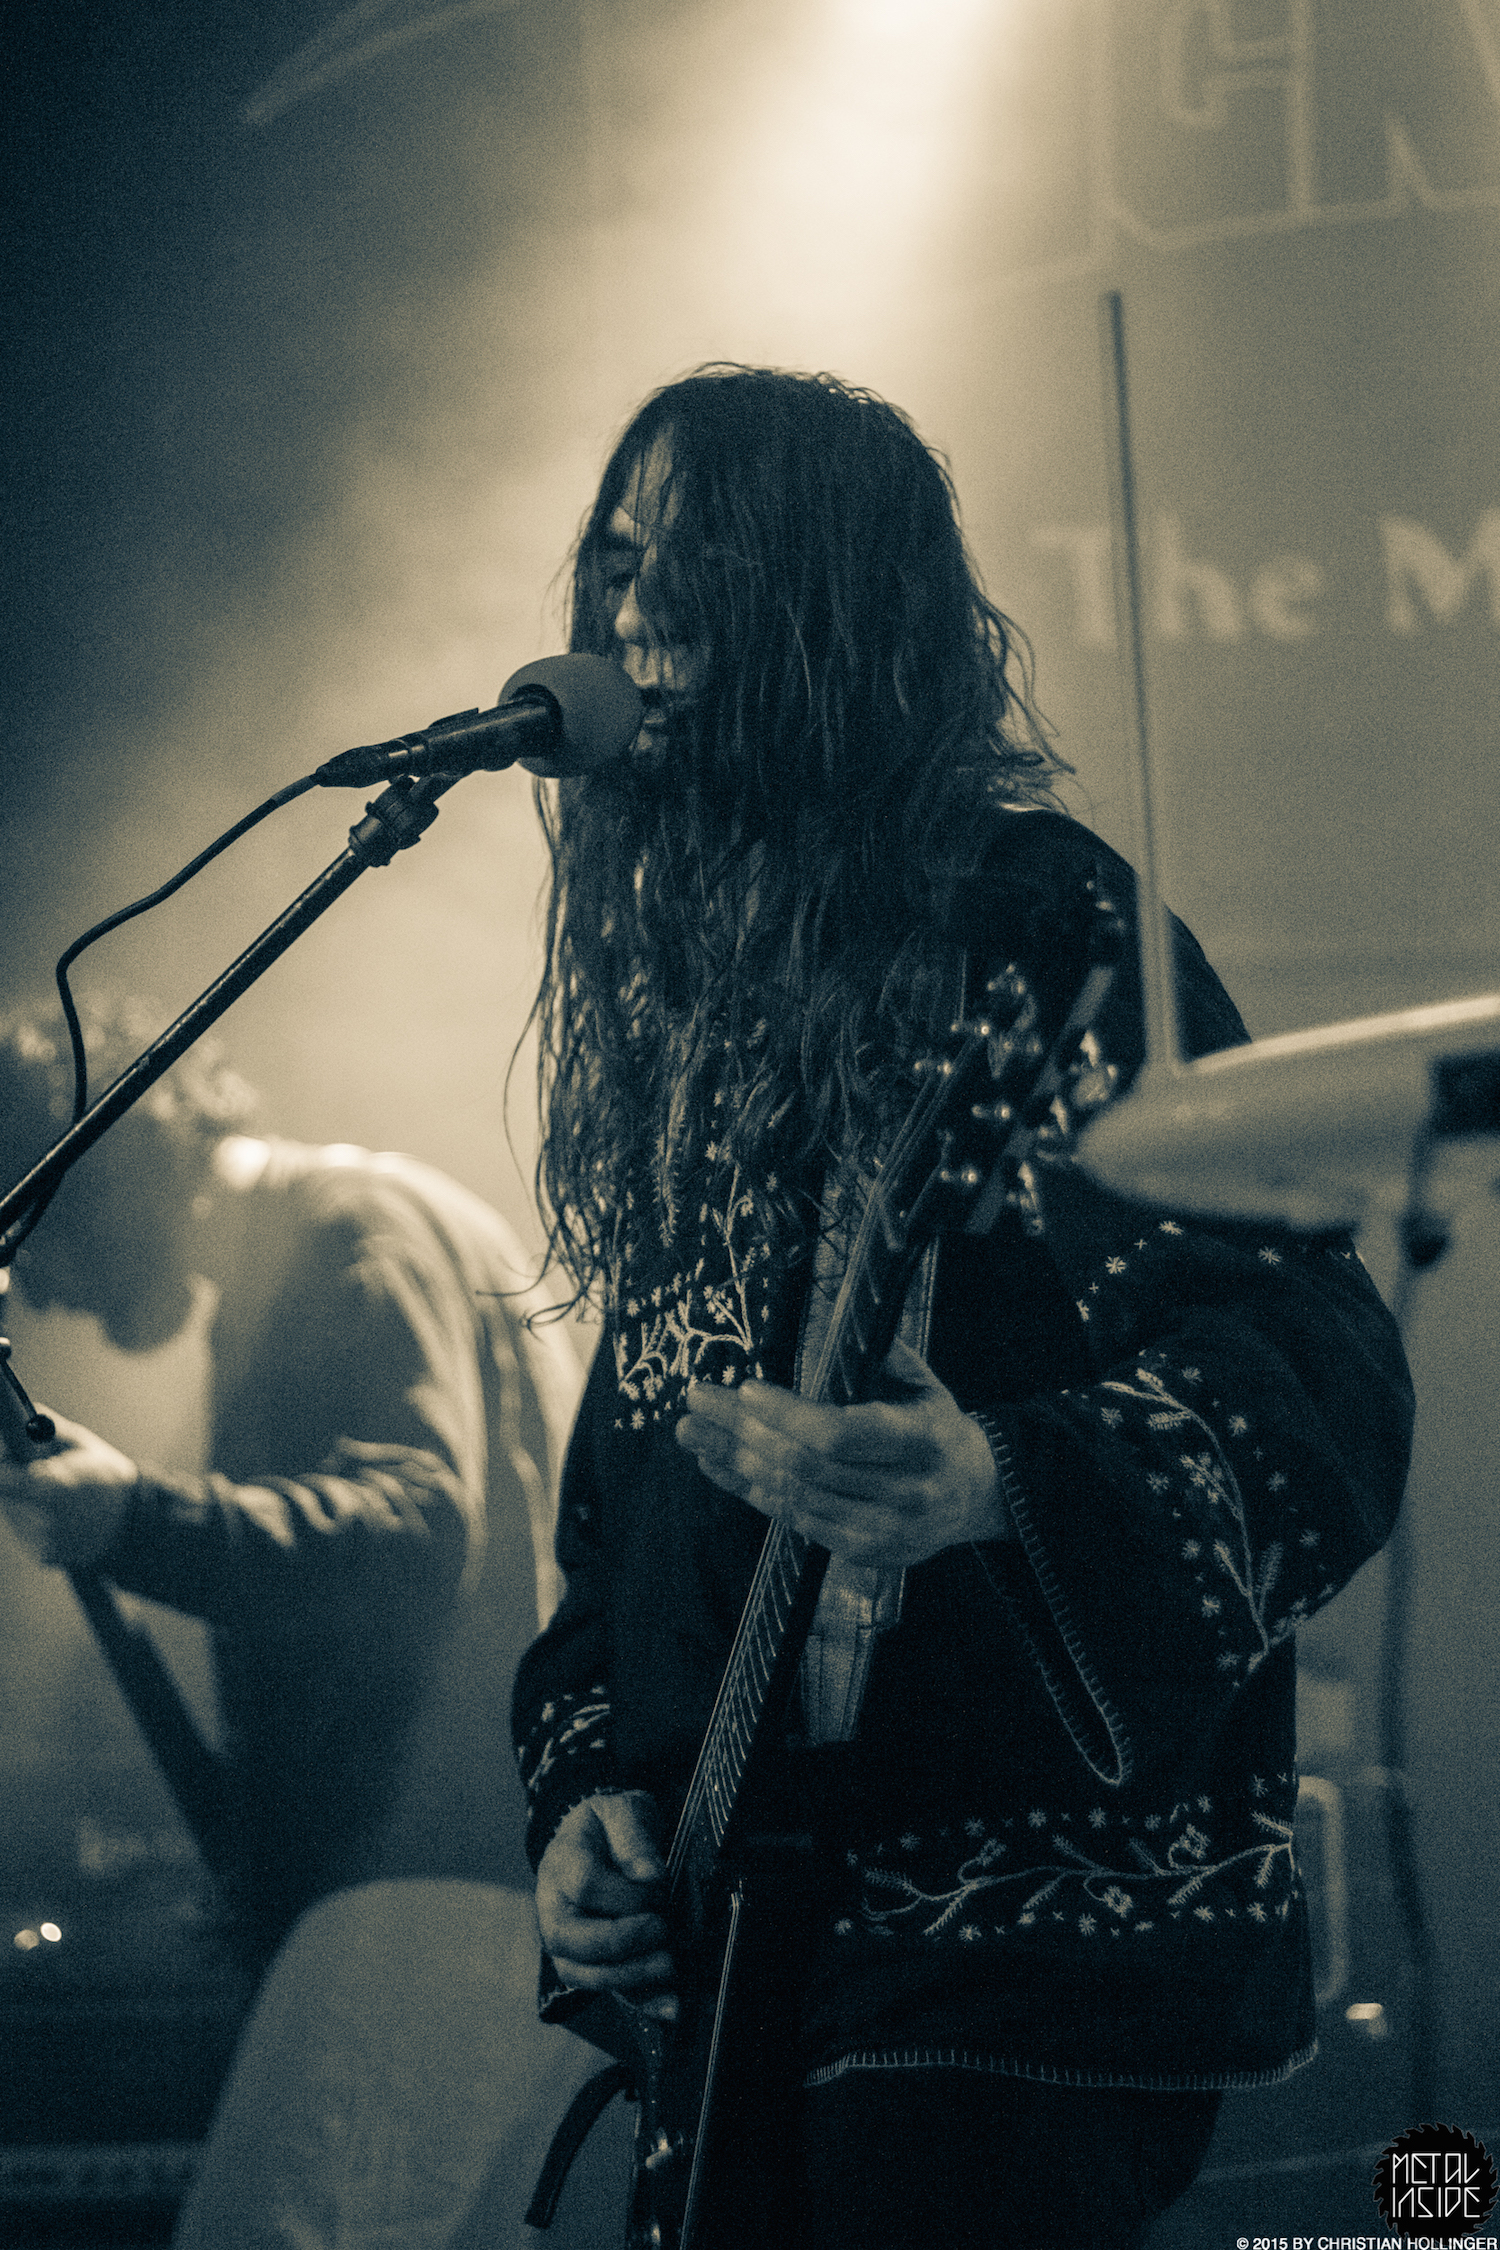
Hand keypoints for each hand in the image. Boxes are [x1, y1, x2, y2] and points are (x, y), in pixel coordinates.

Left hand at [0, 1411, 139, 1569]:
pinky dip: (32, 1518)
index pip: (2, 1480)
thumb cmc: (107, 1475)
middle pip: (4, 1494)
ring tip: (56, 1494)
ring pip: (12, 1511)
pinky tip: (59, 1514)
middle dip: (13, 1480)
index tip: (10, 1459)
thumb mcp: (82, 1444)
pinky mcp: (43, 1556)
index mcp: (54, 1486)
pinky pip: (23, 1529)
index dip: (4, 1467)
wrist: (133, 1521)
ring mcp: (43, 1541)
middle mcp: (45, 1519)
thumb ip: (47, 1430)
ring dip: (22, 1499)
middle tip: (39, 1471)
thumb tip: (21, 1416)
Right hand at [534, 1791, 677, 2020]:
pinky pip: (607, 1990)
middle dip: (620, 1942)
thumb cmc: (611, 1826)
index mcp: (562, 1862)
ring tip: (669, 1965)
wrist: (598, 1840)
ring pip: (580, 1973)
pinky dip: (640, 2001)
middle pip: (568, 1938)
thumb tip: (651, 1876)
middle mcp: (553, 1906)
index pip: (584, 1884)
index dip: (625, 1893)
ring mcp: (565, 1941)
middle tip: (662, 1930)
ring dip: (628, 1976)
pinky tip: (671, 2005)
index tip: (659, 1887)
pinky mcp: (588, 1964)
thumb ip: (635, 1837)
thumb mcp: (622, 1811)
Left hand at [675, 1340, 1008, 1566]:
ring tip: (694, 1433)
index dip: (786, 1415)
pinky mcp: (862, 1551)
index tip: (745, 1388)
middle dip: (742, 1431)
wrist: (978, 1492)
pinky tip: (721, 1465)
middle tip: (698, 1402)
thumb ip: (877, 1352)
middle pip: (804, 1465)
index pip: (840, 1434)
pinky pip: (794, 1520)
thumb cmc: (939, 1425)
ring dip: (734, 1462)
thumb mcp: (923, 1381)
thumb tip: (822, 1319)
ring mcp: (883, 1530)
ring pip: (792, 1495)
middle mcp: (904, 1492)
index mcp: (921, 1440)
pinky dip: (751, 1491)